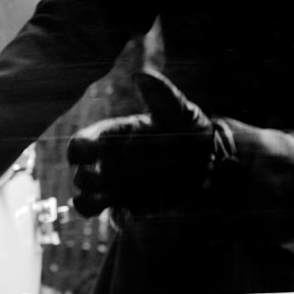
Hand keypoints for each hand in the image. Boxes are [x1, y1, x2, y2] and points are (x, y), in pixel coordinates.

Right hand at [66, 70, 225, 216]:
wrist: (215, 161)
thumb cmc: (191, 129)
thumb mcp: (181, 109)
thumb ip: (162, 94)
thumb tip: (141, 75)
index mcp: (115, 136)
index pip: (84, 143)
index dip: (78, 148)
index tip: (83, 152)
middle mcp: (112, 163)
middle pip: (81, 175)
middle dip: (83, 178)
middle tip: (96, 177)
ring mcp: (122, 187)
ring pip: (88, 201)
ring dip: (89, 203)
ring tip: (103, 201)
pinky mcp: (136, 207)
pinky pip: (118, 218)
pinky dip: (120, 218)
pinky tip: (130, 212)